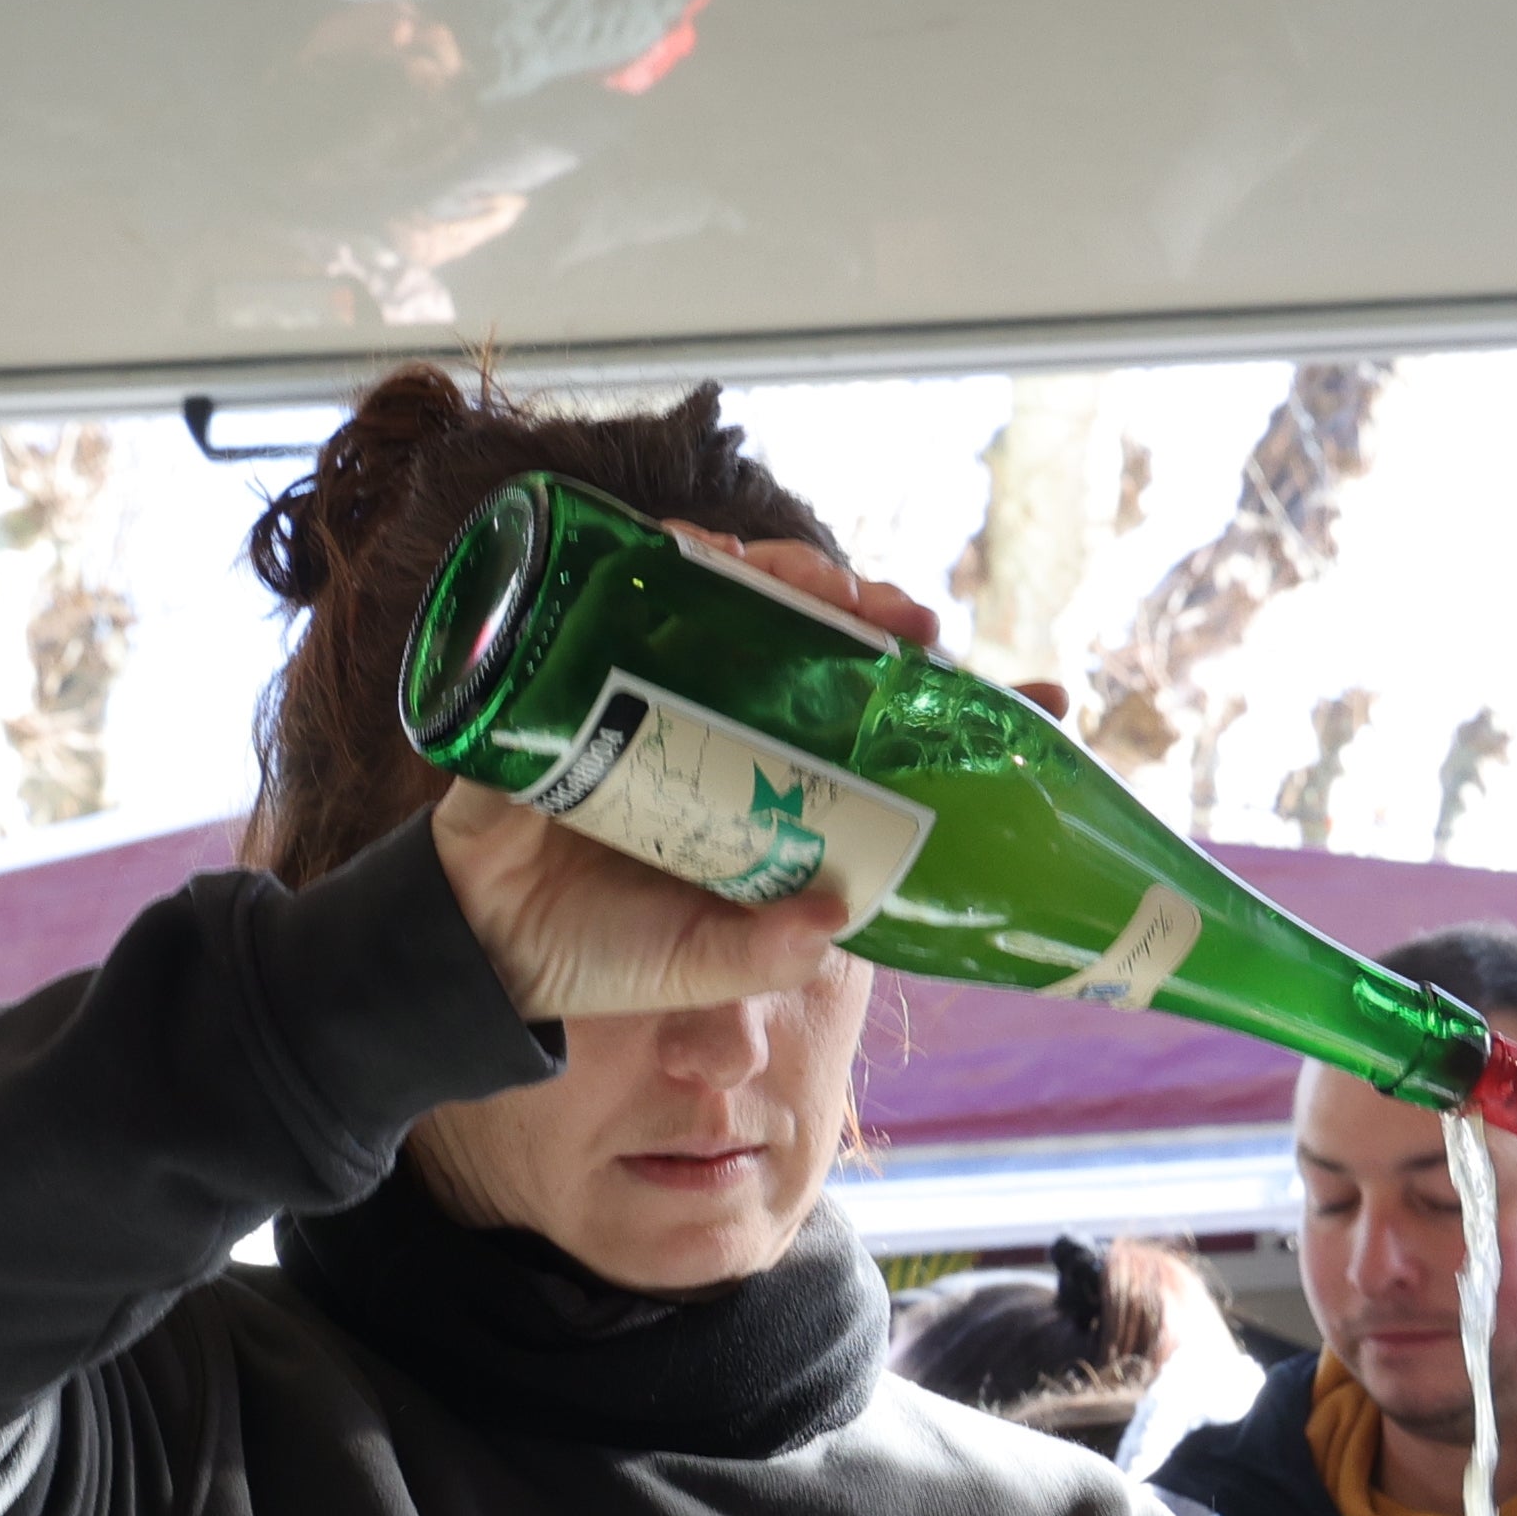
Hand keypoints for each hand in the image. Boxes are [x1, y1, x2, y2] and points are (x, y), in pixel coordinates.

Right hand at [431, 531, 956, 1026]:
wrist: (474, 950)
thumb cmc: (595, 954)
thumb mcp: (692, 963)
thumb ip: (759, 950)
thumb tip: (833, 917)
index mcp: (766, 780)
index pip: (875, 722)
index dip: (952, 699)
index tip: (1042, 696)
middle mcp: (718, 718)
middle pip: (811, 634)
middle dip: (869, 611)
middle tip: (907, 623)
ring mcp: (649, 683)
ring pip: (731, 591)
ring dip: (784, 569)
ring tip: (816, 585)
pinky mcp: (575, 663)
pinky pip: (623, 583)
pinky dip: (665, 553)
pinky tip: (698, 552)